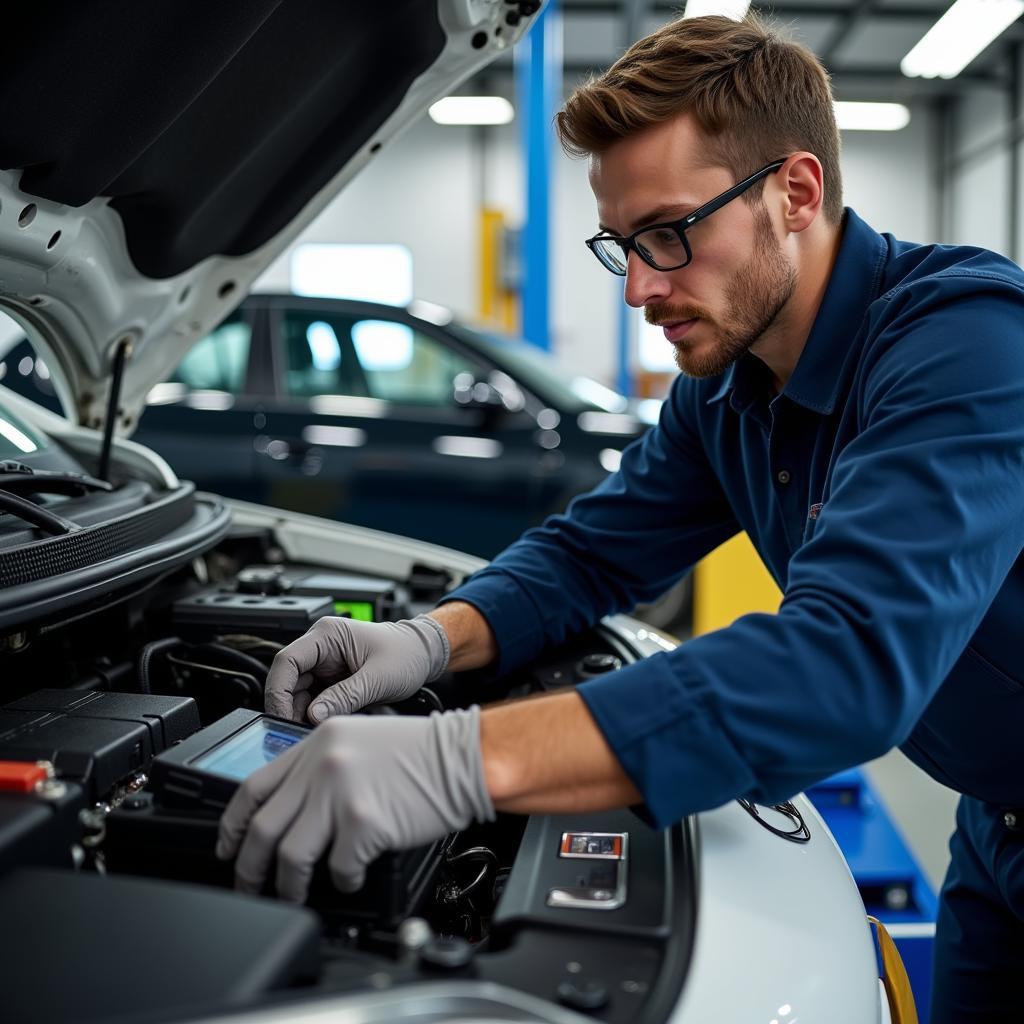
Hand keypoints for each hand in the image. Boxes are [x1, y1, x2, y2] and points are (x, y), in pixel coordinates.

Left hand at [215, 707, 493, 901]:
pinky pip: (338, 868)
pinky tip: (352, 876)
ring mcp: (340, 793)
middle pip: (264, 827)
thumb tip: (291, 813)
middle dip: (249, 867)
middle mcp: (322, 765)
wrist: (463, 756)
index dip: (233, 824)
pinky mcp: (363, 822)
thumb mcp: (359, 741)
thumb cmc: (422, 752)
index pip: (254, 787)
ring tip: (295, 894)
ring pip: (291, 855)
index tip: (229, 846)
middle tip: (250, 885)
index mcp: (317, 743)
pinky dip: (342, 881)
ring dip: (288, 885)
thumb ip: (320, 768)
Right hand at [264, 614, 448, 722]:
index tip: (282, 716)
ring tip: (314, 731)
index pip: (287, 661)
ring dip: (302, 714)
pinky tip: (323, 726)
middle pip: (288, 680)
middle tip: (296, 732)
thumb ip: (345, 696)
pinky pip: (313, 700)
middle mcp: (320, 647)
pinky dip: (315, 715)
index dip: (279, 691)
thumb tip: (313, 716)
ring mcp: (324, 664)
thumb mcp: (378, 678)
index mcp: (327, 634)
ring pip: (298, 693)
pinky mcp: (331, 679)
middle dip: (290, 708)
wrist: (425, 654)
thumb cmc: (407, 653)